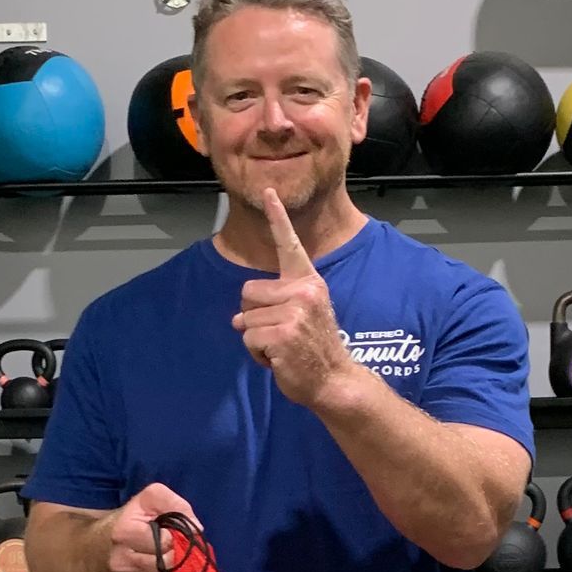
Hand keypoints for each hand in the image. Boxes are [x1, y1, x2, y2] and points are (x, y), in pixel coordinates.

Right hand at [108, 481, 202, 571]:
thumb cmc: (137, 519)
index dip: (174, 537)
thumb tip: (196, 529)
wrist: (112, 541)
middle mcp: (120, 561)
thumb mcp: (152, 498)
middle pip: (165, 566)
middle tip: (172, 550)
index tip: (170, 534)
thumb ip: (174, 504)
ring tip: (170, 563)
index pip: (164, 542)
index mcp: (123, 533)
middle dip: (176, 557)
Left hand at [231, 189, 354, 407]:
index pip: (290, 245)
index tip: (268, 191)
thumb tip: (238, 318)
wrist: (334, 380)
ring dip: (257, 339)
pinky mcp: (282, 334)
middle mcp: (303, 291)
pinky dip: (258, 355)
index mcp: (308, 282)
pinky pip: (249, 338)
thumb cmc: (314, 348)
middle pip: (248, 291)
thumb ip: (273, 305)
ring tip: (282, 348)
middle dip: (254, 315)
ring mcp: (294, 313)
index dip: (279, 217)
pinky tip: (279, 359)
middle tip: (281, 334)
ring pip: (245, 319)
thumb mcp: (301, 316)